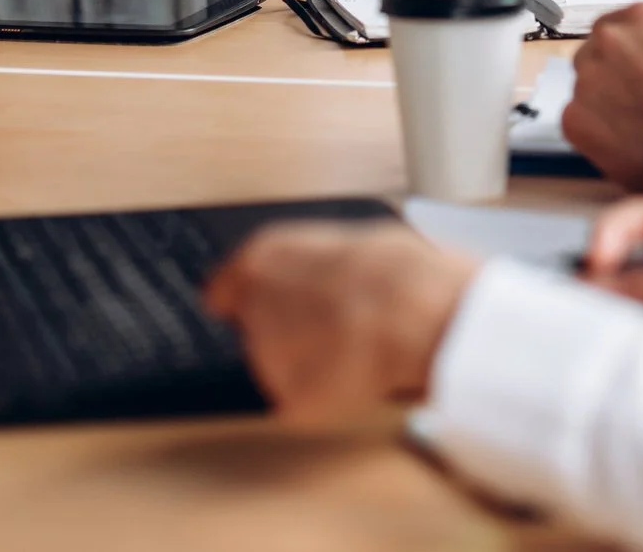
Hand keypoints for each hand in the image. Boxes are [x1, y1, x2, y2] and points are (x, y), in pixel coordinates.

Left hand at [203, 222, 476, 424]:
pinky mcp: (291, 400)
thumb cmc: (398, 270)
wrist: (415, 313)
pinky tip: (360, 380)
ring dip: (313, 362)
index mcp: (265, 259)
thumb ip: (318, 262)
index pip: (227, 284)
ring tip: (360, 349)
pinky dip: (329, 397)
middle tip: (337, 326)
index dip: (238, 296)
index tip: (241, 306)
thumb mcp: (355, 241)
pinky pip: (307, 401)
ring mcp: (269, 358)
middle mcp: (255, 306)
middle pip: (261, 326)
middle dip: (294, 330)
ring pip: (285, 366)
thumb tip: (326, 275)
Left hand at [561, 3, 642, 188]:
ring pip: (585, 83)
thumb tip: (641, 54)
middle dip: (613, 70)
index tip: (641, 65)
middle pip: (598, 49)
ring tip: (635, 120)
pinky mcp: (572, 117)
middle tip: (638, 95)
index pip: (622, 22)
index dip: (633, 49)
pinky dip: (594, 127)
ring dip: (603, 97)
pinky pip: (576, 116)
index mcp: (641, 17)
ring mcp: (585, 78)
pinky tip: (622, 138)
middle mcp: (608, 41)